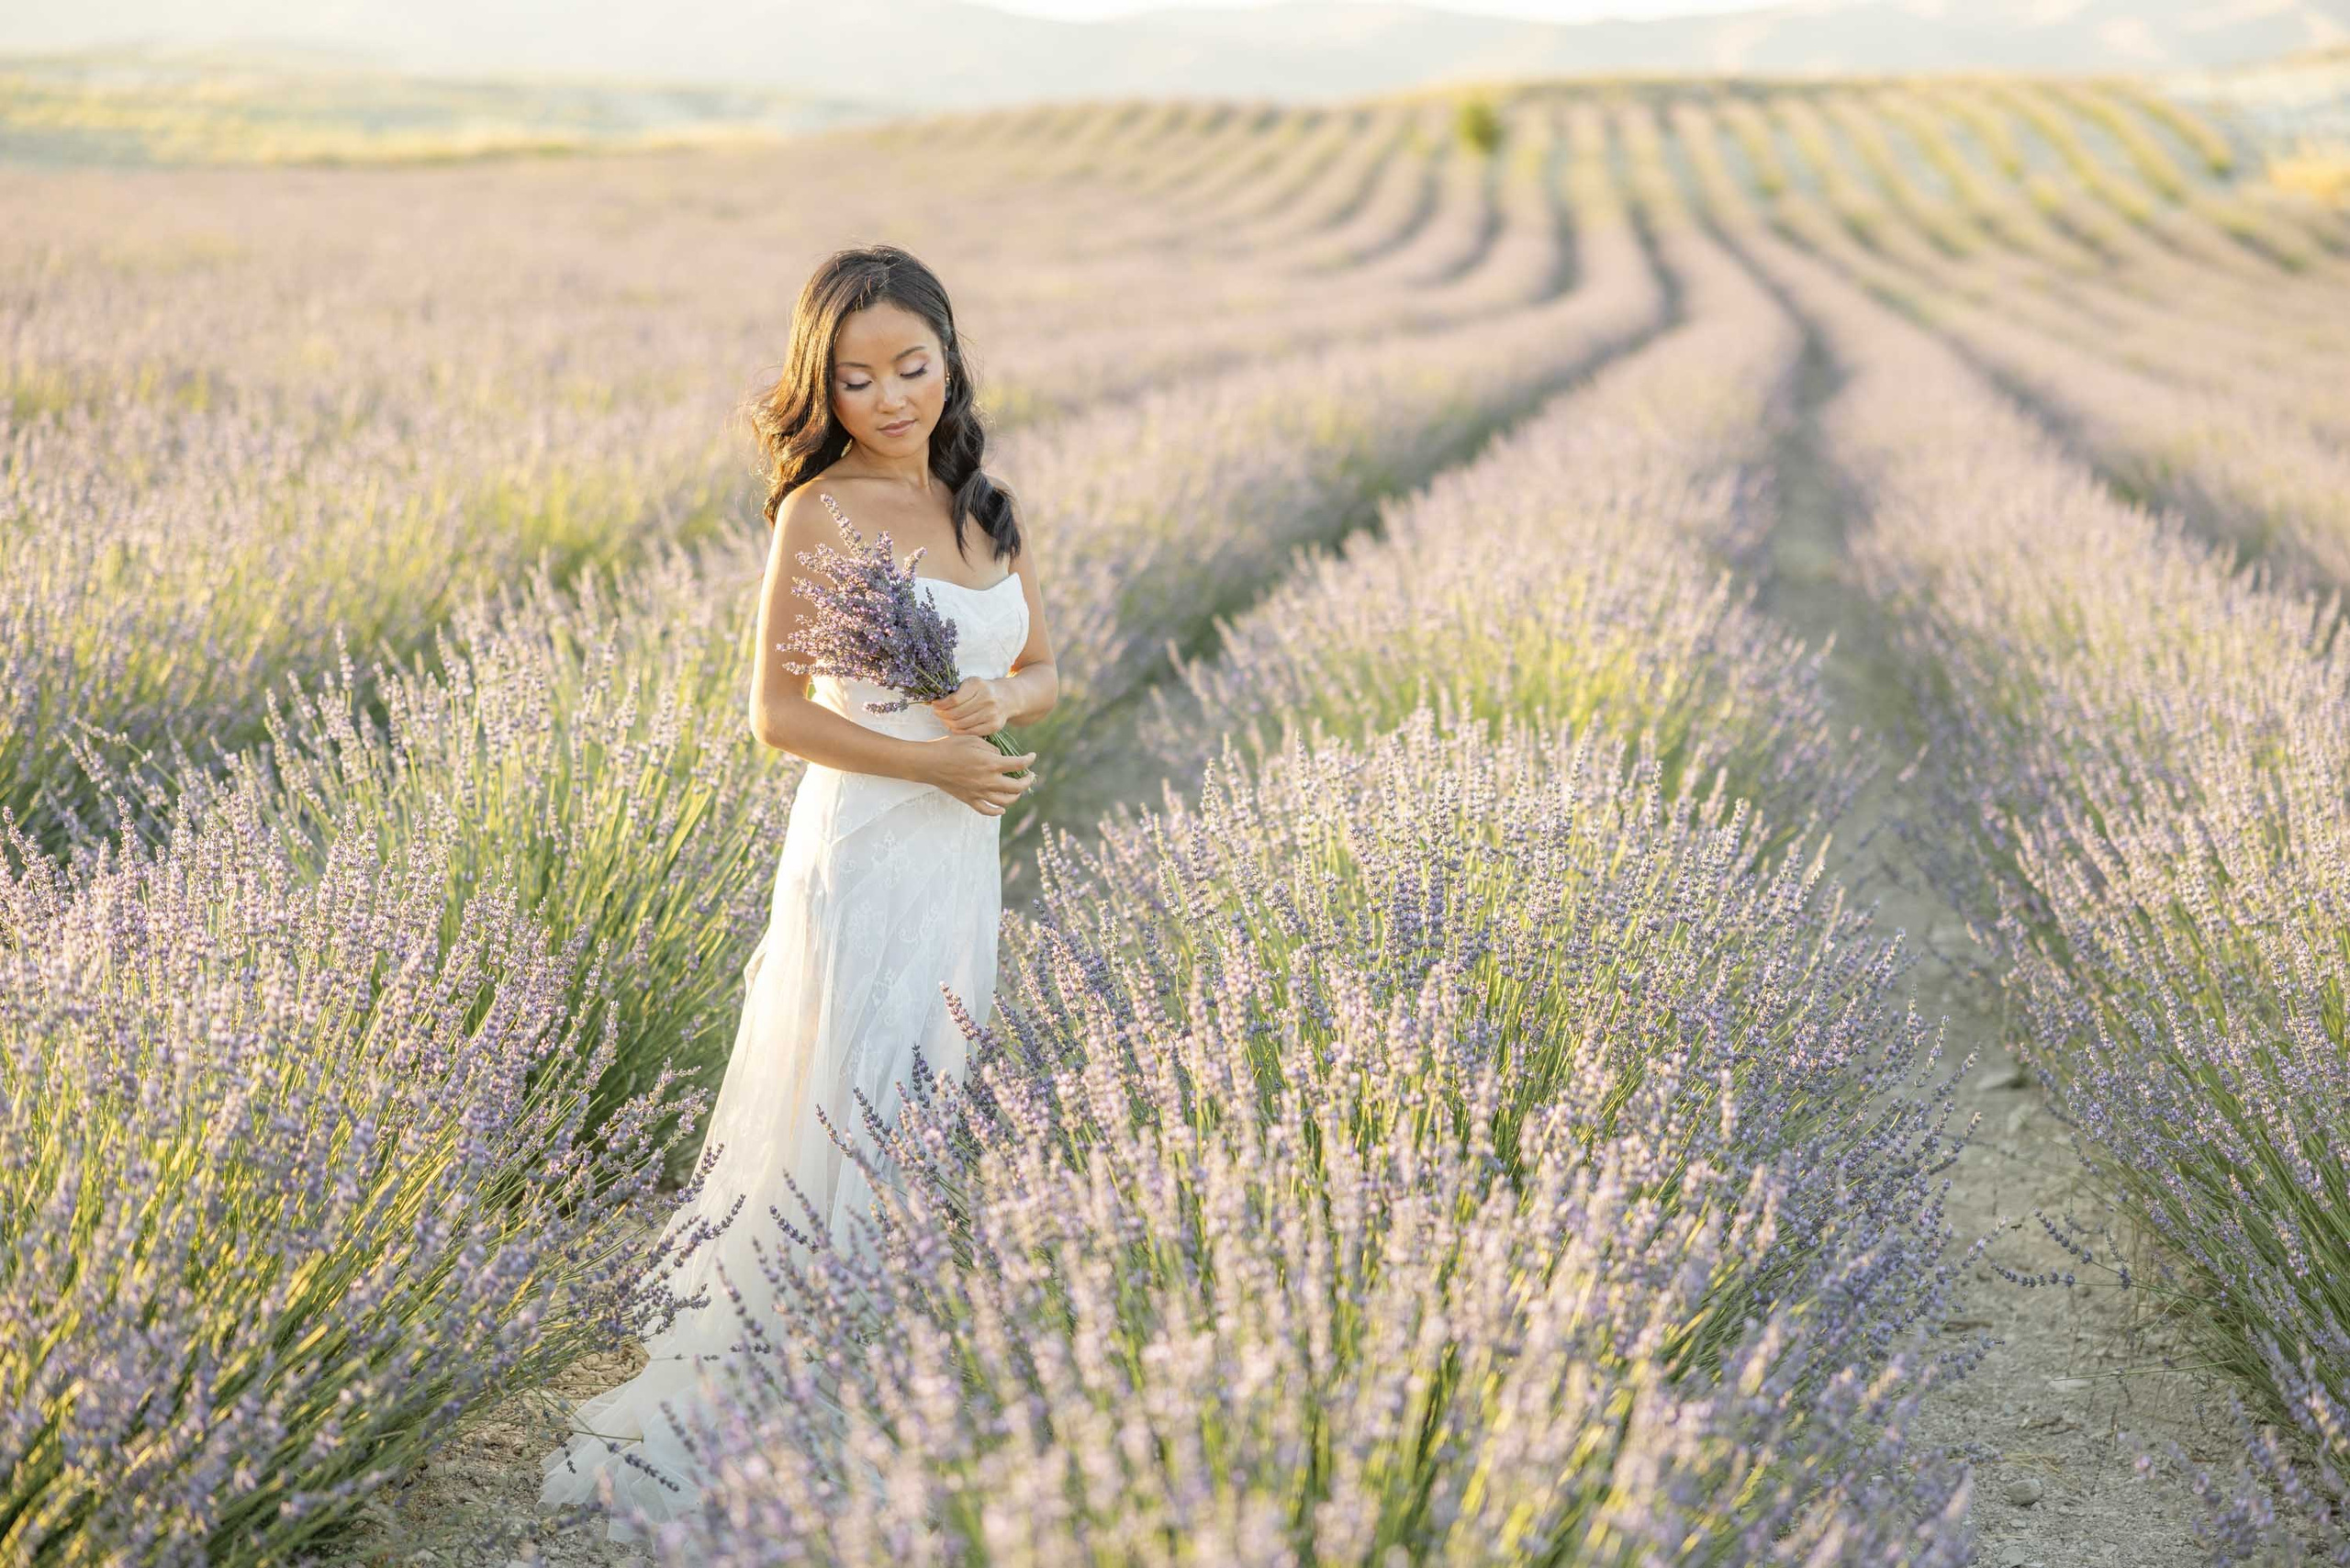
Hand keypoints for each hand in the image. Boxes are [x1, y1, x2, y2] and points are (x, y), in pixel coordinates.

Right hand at [921, 733, 1040, 816]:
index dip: (1029, 760)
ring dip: (1016, 796)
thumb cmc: (950, 747)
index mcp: (991, 763)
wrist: (930, 763)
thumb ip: (992, 749)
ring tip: (1018, 790)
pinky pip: (987, 811)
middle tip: (1030, 776)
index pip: (1019, 764)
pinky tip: (1002, 809)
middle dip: (1028, 781)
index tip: (1032, 757)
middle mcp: (988, 780)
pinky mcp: (969, 800)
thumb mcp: (974, 740)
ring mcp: (979, 792)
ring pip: (1006, 801)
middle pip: (1017, 787)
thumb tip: (1001, 757)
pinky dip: (997, 811)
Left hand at [929, 676, 1006, 736]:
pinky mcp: (994, 726)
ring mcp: (992, 714)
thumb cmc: (984, 690)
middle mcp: (987, 699)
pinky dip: (959, 731)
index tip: (935, 704)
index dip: (941, 704)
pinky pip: (971, 732)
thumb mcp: (971, 683)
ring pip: (962, 724)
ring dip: (949, 724)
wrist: (1007, 698)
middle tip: (938, 714)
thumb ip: (956, 691)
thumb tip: (936, 703)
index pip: (954, 699)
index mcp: (978, 685)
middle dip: (943, 715)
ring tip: (945, 720)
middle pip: (956, 713)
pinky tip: (954, 727)